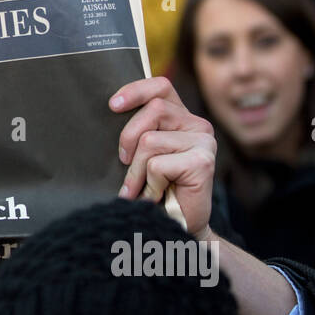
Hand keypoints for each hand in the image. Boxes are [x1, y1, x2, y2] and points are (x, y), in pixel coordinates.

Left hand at [111, 76, 215, 239]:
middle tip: (124, 163)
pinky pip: (157, 165)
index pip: (161, 87)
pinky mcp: (203, 162)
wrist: (178, 227)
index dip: (136, 91)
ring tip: (141, 188)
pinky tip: (158, 195)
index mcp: (182, 117)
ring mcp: (204, 142)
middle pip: (152, 110)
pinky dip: (150, 184)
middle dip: (128, 138)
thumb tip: (110, 109)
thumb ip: (137, 131)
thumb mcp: (142, 154)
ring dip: (136, 170)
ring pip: (150, 140)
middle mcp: (198, 125)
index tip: (113, 106)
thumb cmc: (155, 188)